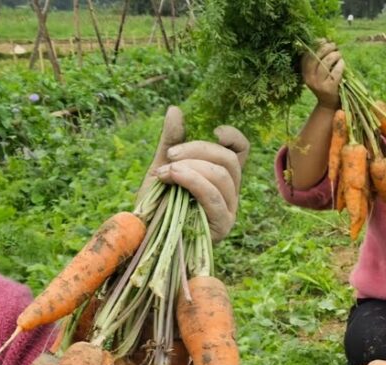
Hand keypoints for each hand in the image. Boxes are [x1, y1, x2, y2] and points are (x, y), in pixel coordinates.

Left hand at [141, 106, 249, 241]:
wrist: (144, 235)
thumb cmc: (156, 203)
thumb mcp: (162, 166)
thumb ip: (171, 140)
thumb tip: (176, 109)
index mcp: (222, 175)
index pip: (241, 151)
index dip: (233, 136)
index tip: (214, 130)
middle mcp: (230, 192)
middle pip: (229, 159)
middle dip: (198, 150)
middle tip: (170, 155)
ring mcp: (229, 209)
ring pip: (221, 175)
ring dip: (190, 167)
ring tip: (165, 172)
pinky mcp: (222, 225)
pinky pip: (213, 196)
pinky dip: (193, 182)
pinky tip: (173, 179)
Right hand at [301, 40, 343, 108]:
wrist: (328, 104)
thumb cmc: (325, 83)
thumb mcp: (318, 73)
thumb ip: (319, 59)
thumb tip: (326, 40)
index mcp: (304, 73)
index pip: (307, 55)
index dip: (315, 44)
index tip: (324, 40)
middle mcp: (309, 79)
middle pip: (316, 56)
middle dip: (326, 47)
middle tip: (334, 46)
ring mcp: (318, 84)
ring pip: (326, 62)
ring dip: (335, 55)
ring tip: (339, 54)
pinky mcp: (328, 88)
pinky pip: (336, 71)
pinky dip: (340, 64)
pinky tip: (342, 63)